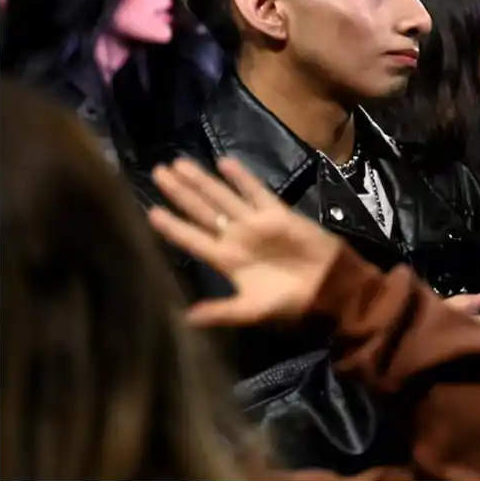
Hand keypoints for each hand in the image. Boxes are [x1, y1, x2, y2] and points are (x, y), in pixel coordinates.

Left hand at [146, 156, 344, 326]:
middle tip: (157, 172)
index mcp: (227, 261)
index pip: (193, 239)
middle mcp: (236, 238)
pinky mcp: (278, 214)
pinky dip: (241, 177)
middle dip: (180, 193)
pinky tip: (224, 162)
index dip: (172, 226)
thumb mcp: (252, 310)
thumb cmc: (291, 301)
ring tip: (179, 163)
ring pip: (223, 197)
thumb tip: (185, 317)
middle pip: (202, 211)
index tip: (149, 211)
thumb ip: (221, 311)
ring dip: (202, 181)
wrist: (330, 288)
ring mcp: (256, 224)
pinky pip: (256, 191)